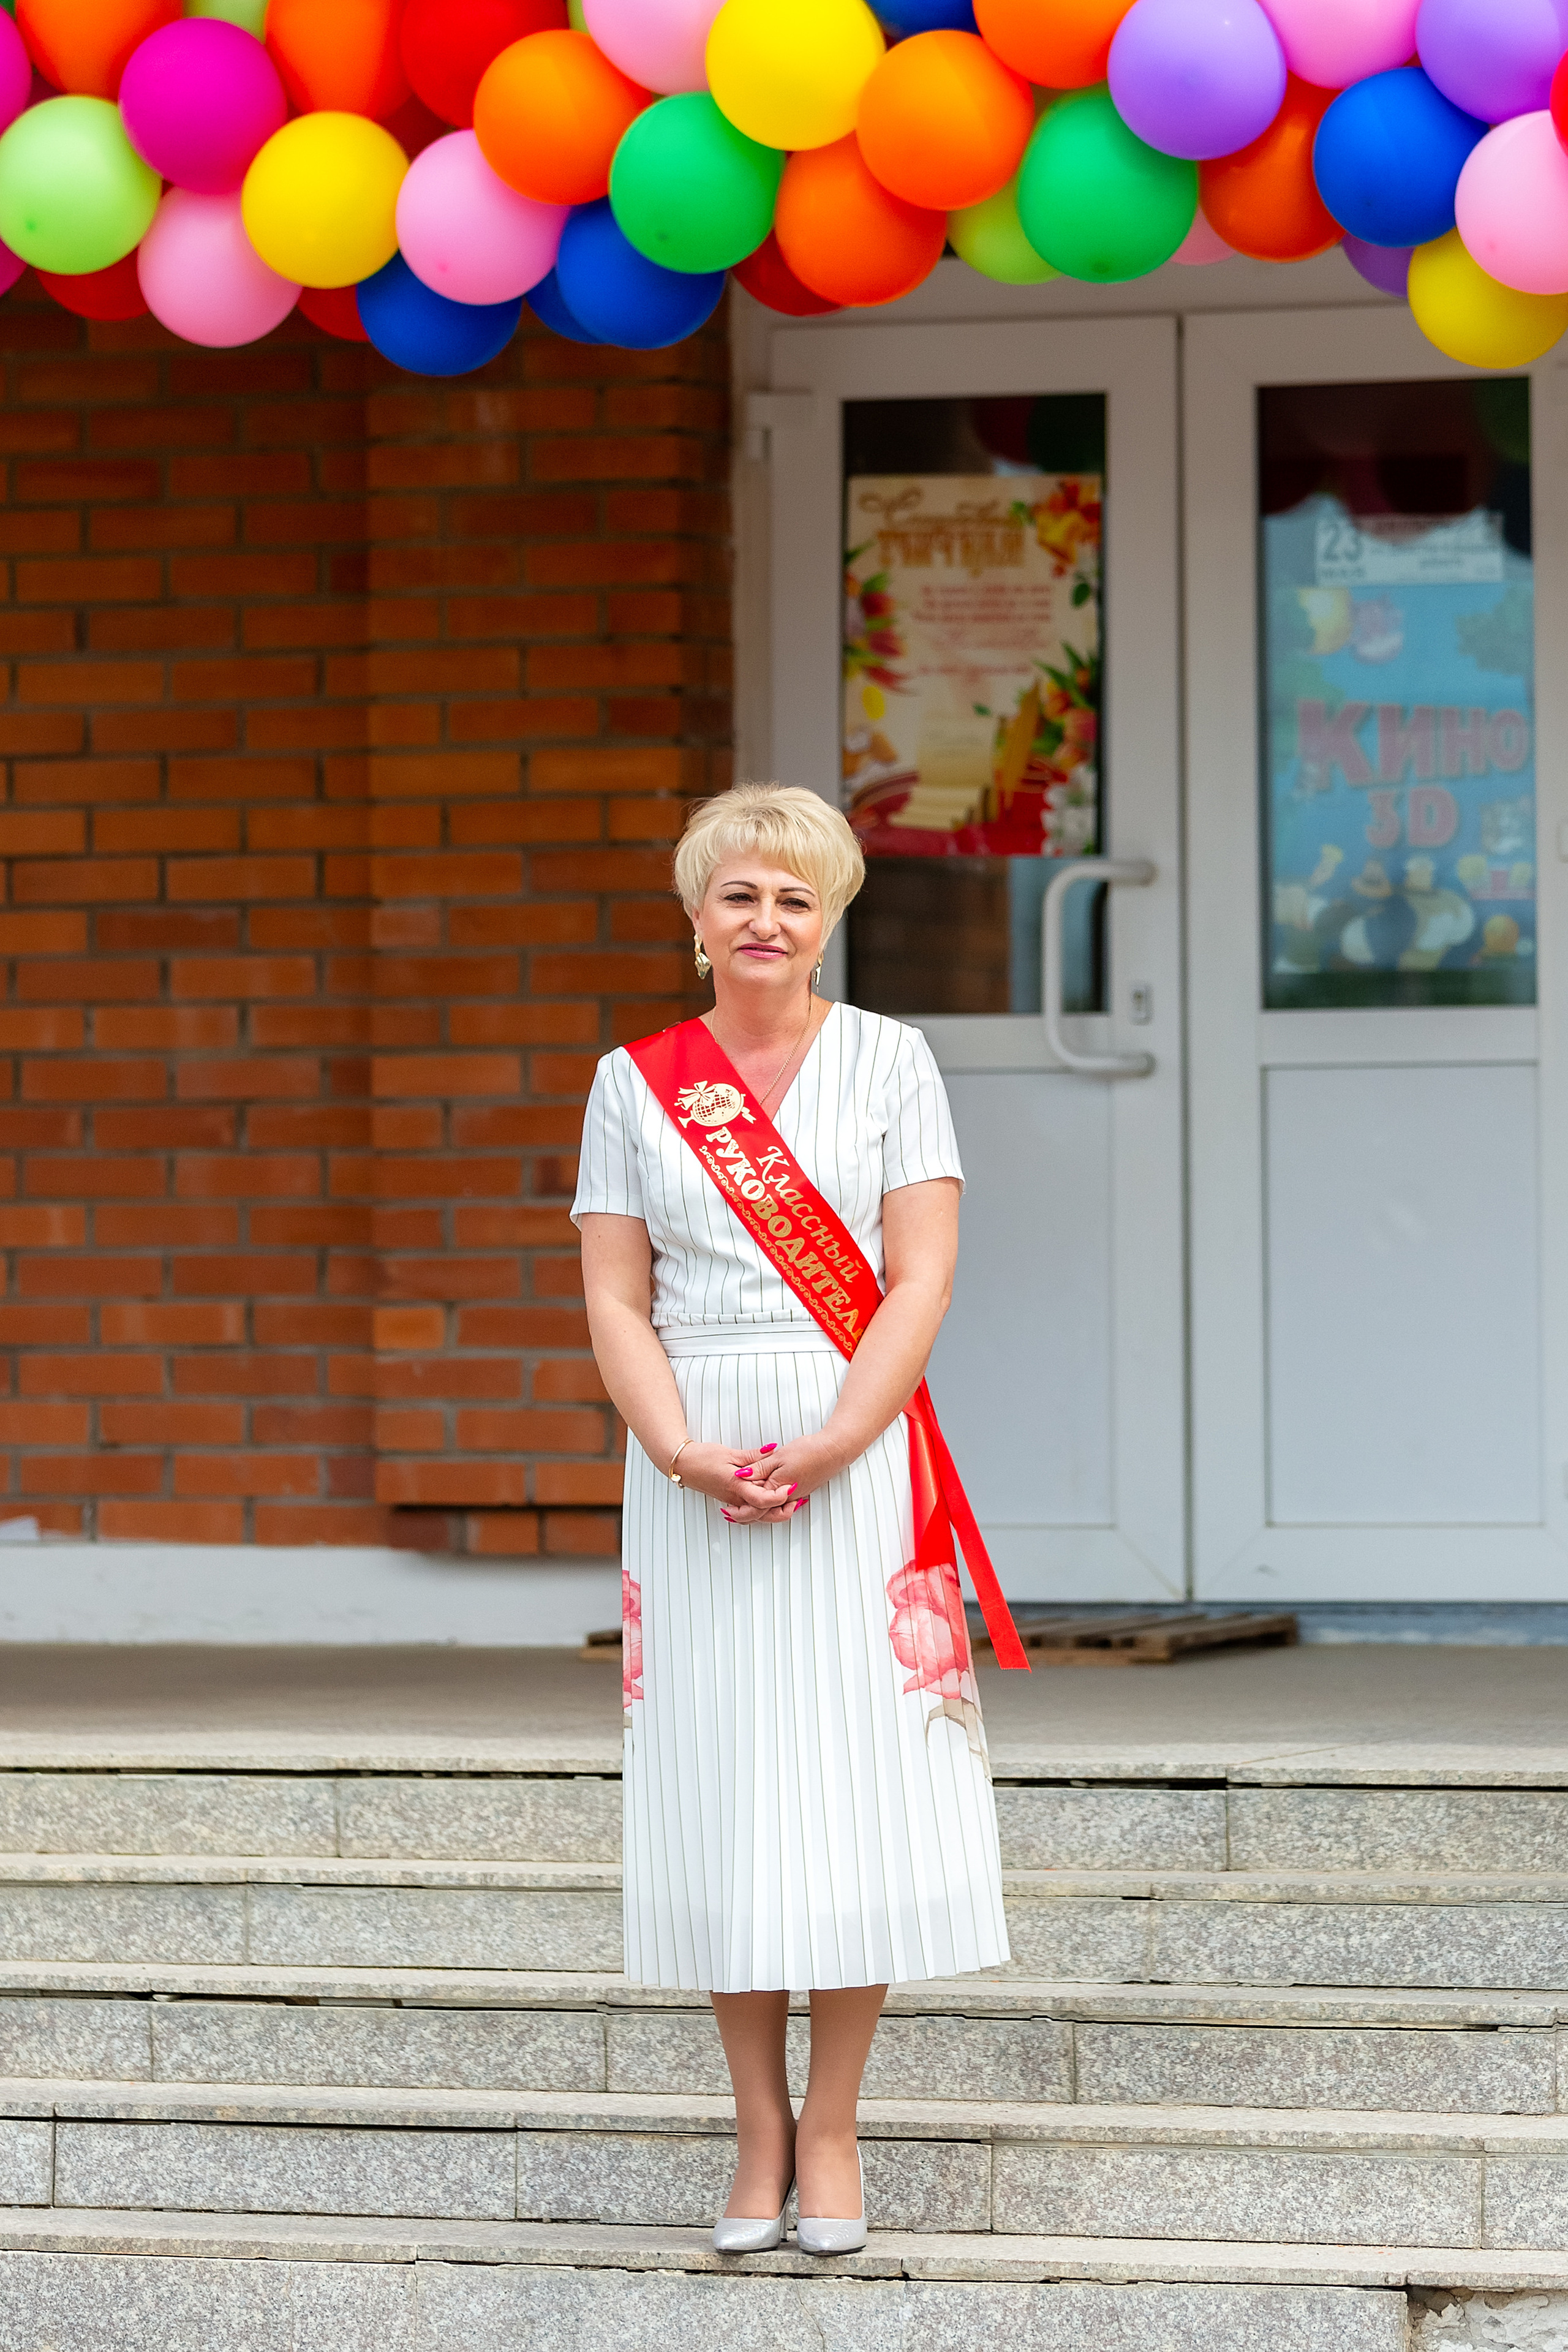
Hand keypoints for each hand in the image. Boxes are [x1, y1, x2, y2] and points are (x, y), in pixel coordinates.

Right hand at [673, 1442, 791, 1517]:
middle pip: (763, 1514)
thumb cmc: (702, 1458)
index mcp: (735, 1487)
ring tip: (790, 1501)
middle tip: (798, 1500)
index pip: (762, 1499)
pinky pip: (750, 1510)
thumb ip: (753, 1456)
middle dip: (783, 1510)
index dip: (779, 1496)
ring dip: (775, 1511)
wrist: (683, 1465)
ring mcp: (733, 1501)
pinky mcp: (731, 1500)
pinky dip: (764, 1508)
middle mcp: (735, 1498)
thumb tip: (773, 1451)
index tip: (791, 1486)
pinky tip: (773, 1501)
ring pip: (758, 1515)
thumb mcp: (730, 1454)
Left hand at [721, 1432, 842, 1523]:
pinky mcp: (800, 1490)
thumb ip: (759, 1468)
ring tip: (742, 1506)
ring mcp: (795, 1496)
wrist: (833, 1451)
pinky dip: (769, 1502)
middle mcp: (786, 1498)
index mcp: (778, 1490)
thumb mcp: (778, 1457)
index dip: (738, 1511)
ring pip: (772, 1509)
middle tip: (730, 1514)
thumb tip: (740, 1476)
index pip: (754, 1508)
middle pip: (762, 1513)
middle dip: (746, 1515)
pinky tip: (765, 1494)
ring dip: (757, 1509)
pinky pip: (781, 1502)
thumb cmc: (808, 1452)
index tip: (726, 1510)